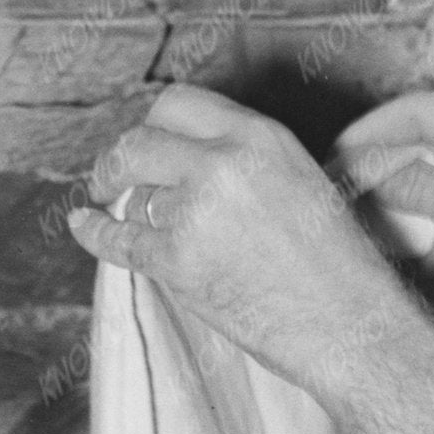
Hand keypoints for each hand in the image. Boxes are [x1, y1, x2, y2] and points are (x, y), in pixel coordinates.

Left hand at [68, 87, 403, 396]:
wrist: (351, 329)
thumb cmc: (338, 268)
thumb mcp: (302, 182)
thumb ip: (247, 160)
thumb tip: (191, 159)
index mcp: (259, 136)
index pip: (177, 104)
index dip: (153, 124)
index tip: (148, 143)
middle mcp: (223, 163)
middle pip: (140, 140)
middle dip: (120, 158)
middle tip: (113, 175)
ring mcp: (196, 211)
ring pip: (135, 193)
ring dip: (129, 208)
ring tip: (131, 218)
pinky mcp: (179, 261)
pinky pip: (119, 238)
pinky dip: (94, 231)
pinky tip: (82, 223)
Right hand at [332, 89, 433, 352]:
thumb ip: (417, 188)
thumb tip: (372, 174)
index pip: (421, 110)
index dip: (374, 129)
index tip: (337, 151)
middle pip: (424, 147)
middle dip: (382, 171)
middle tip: (338, 190)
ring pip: (433, 188)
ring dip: (399, 207)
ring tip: (359, 223)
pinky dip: (424, 237)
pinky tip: (399, 255)